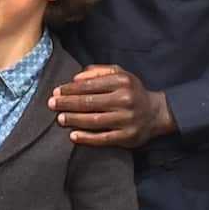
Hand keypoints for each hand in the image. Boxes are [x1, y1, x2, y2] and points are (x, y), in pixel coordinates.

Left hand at [48, 65, 175, 147]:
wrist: (156, 113)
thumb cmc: (132, 91)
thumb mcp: (120, 74)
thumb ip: (97, 71)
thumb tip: (75, 77)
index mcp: (122, 82)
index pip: (90, 85)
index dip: (70, 89)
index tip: (56, 91)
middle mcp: (125, 99)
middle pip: (89, 102)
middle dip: (67, 103)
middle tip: (52, 104)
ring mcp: (126, 119)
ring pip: (94, 120)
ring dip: (74, 120)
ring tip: (59, 118)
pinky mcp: (127, 136)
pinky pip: (103, 138)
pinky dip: (87, 138)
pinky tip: (73, 136)